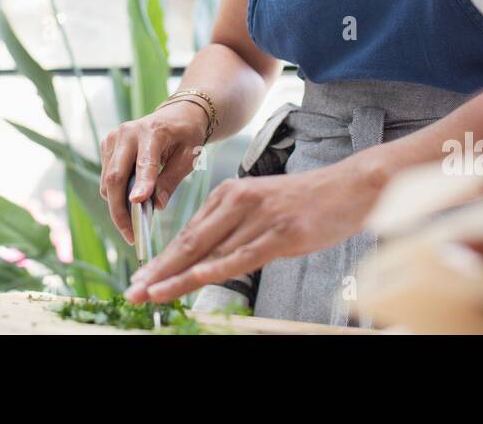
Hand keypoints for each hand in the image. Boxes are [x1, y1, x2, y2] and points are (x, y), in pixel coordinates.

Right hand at [99, 99, 208, 244]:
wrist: (176, 115)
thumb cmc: (185, 136)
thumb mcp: (189, 157)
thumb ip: (172, 180)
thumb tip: (157, 206)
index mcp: (152, 131)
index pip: (144, 162)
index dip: (141, 185)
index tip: (138, 204)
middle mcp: (127, 133)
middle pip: (115, 176)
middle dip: (120, 210)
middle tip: (131, 235)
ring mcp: (112, 139)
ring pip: (107, 182)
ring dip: (117, 207)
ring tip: (132, 227)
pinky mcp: (107, 147)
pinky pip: (106, 179)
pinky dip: (116, 196)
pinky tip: (130, 207)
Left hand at [124, 158, 380, 303]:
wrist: (349, 188)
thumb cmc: (306, 203)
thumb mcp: (262, 209)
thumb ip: (235, 229)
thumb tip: (207, 259)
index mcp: (231, 194)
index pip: (189, 233)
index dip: (163, 259)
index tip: (142, 279)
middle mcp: (238, 202)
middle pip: (190, 242)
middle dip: (159, 270)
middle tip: (133, 291)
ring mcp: (258, 217)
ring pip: (209, 251)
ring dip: (176, 276)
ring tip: (151, 293)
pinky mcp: (279, 233)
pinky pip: (240, 256)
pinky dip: (214, 270)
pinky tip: (194, 280)